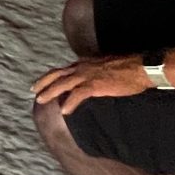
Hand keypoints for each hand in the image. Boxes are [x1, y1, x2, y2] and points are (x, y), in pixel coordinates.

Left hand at [32, 55, 154, 114]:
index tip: (41, 82)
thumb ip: (95, 73)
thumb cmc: (128, 68)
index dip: (50, 76)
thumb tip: (92, 81)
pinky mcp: (95, 85)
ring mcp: (88, 75)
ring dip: (50, 92)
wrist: (141, 68)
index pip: (63, 69)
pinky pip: (77, 95)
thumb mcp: (106, 67)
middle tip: (33, 91)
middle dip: (43, 83)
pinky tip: (64, 111)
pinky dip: (69, 103)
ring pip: (62, 84)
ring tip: (41, 100)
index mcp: (85, 63)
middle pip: (57, 74)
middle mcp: (83, 67)